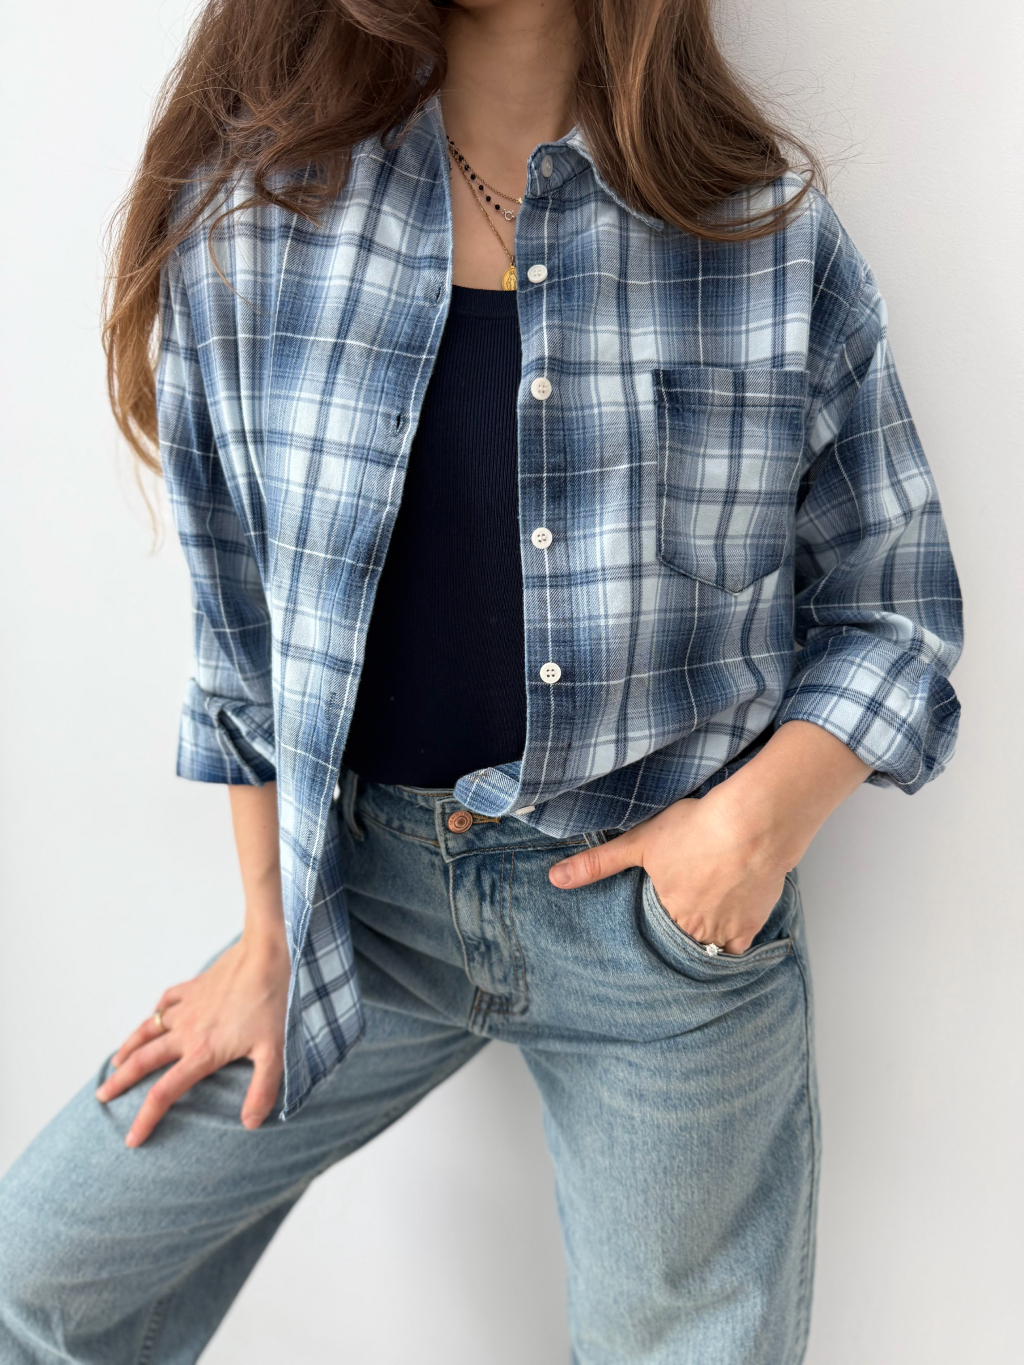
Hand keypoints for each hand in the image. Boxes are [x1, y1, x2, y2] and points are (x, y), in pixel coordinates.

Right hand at [96, 931, 290, 1146]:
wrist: (265, 955)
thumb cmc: (272, 1004)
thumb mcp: (273, 1053)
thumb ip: (262, 1091)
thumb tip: (250, 1124)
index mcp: (203, 1052)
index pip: (164, 1093)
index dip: (145, 1119)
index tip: (131, 1139)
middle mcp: (187, 1032)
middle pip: (143, 1061)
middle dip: (120, 1082)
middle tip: (102, 1096)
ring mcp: (187, 1007)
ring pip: (147, 1030)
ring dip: (129, 1047)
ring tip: (116, 1062)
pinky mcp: (193, 987)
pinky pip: (166, 1001)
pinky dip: (156, 1013)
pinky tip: (155, 1017)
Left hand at [549, 786, 787, 953]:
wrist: (754, 825)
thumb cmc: (698, 829)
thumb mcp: (639, 842)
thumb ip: (597, 863)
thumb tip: (555, 879)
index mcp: (665, 914)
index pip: (650, 936)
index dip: (649, 930)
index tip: (648, 927)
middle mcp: (694, 930)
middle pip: (678, 943)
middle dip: (673, 938)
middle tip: (671, 925)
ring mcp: (725, 931)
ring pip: (707, 949)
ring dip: (699, 941)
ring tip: (695, 927)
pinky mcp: (752, 925)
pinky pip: (737, 950)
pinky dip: (729, 944)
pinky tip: (724, 932)